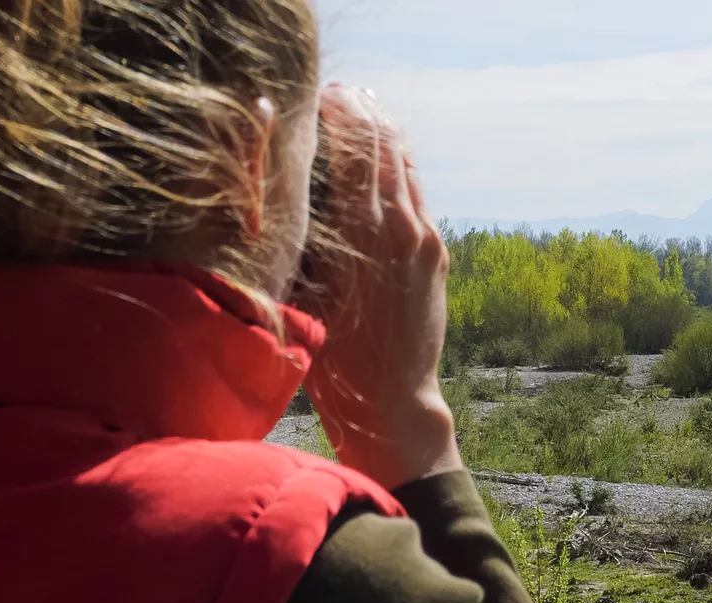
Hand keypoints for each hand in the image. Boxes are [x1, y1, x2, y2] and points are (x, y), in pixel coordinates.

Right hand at [296, 85, 460, 489]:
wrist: (394, 401)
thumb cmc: (333, 358)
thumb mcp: (300, 292)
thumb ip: (294, 238)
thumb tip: (275, 190)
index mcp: (361, 232)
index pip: (352, 146)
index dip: (336, 112)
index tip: (315, 93)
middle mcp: (399, 226)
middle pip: (383, 145)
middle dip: (360, 113)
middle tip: (337, 93)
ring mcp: (424, 238)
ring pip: (405, 165)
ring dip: (383, 135)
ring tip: (360, 111)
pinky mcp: (437, 253)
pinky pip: (417, 194)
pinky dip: (398, 168)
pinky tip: (383, 159)